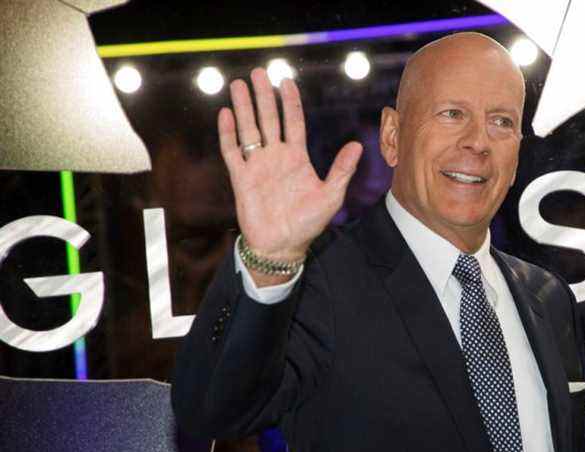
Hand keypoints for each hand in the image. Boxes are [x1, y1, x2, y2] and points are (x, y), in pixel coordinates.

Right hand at [218, 68, 362, 275]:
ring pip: (249, 130)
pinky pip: (232, 152)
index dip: (290, 102)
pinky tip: (226, 114)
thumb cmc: (308, 224)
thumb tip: (358, 145)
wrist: (282, 246)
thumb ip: (341, 170)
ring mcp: (258, 166)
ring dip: (244, 108)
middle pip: (269, 119)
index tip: (286, 80)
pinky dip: (228, 134)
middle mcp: (276, 157)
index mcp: (297, 158)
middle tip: (258, 72)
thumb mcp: (331, 196)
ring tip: (238, 85)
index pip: (294, 122)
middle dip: (264, 96)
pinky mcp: (242, 179)